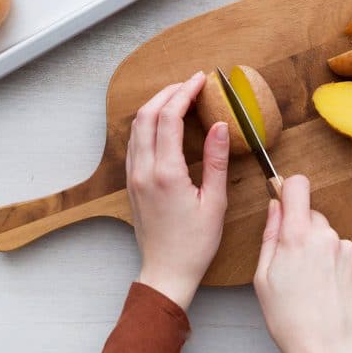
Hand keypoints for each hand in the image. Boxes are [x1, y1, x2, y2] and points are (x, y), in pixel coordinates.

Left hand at [126, 71, 229, 310]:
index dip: (184, 93)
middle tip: (190, 84)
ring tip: (178, 97)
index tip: (200, 80)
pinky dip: (147, 123)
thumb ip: (216, 160)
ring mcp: (133, 177)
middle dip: (168, 92)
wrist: (167, 271)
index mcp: (166, 173)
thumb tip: (220, 126)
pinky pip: (134, 142)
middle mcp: (143, 171)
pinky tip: (163, 122)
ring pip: (136, 127)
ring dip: (155, 105)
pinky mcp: (131, 183)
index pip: (169, 118)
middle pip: (147, 115)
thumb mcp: (215, 202)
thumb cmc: (194, 244)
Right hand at [253, 175, 351, 352]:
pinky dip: (334, 266)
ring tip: (310, 284)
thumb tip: (275, 208)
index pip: (298, 185)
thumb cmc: (291, 321)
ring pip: (328, 237)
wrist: (328, 350)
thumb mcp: (263, 278)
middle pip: (312, 215)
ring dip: (319, 251)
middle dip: (301, 230)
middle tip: (292, 263)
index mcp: (298, 236)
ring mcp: (348, 250)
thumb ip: (269, 236)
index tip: (283, 200)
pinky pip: (343, 254)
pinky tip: (327, 290)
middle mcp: (327, 236)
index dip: (288, 189)